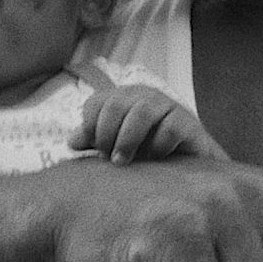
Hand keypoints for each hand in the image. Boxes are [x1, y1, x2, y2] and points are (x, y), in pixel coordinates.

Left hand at [69, 85, 226, 163]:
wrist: (190, 165)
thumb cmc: (147, 152)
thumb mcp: (116, 146)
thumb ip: (95, 141)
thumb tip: (71, 141)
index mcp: (123, 98)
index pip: (96, 103)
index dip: (89, 126)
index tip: (93, 148)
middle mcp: (144, 96)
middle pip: (116, 104)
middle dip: (106, 134)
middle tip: (108, 159)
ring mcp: (167, 106)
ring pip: (142, 112)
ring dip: (127, 140)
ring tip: (122, 162)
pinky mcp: (188, 122)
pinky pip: (170, 128)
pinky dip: (158, 146)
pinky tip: (155, 159)